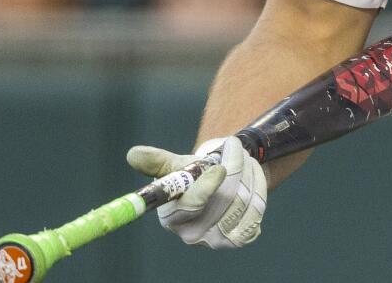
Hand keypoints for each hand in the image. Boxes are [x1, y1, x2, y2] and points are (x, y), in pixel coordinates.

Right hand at [126, 136, 266, 248]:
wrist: (220, 189)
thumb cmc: (194, 177)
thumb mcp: (177, 167)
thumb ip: (158, 162)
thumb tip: (133, 154)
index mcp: (172, 217)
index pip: (191, 206)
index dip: (207, 187)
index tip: (219, 168)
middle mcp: (192, 234)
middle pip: (225, 202)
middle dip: (237, 170)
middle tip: (236, 150)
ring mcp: (216, 240)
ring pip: (245, 204)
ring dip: (250, 175)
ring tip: (245, 161)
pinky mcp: (238, 239)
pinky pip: (257, 213)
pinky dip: (259, 190)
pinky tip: (252, 181)